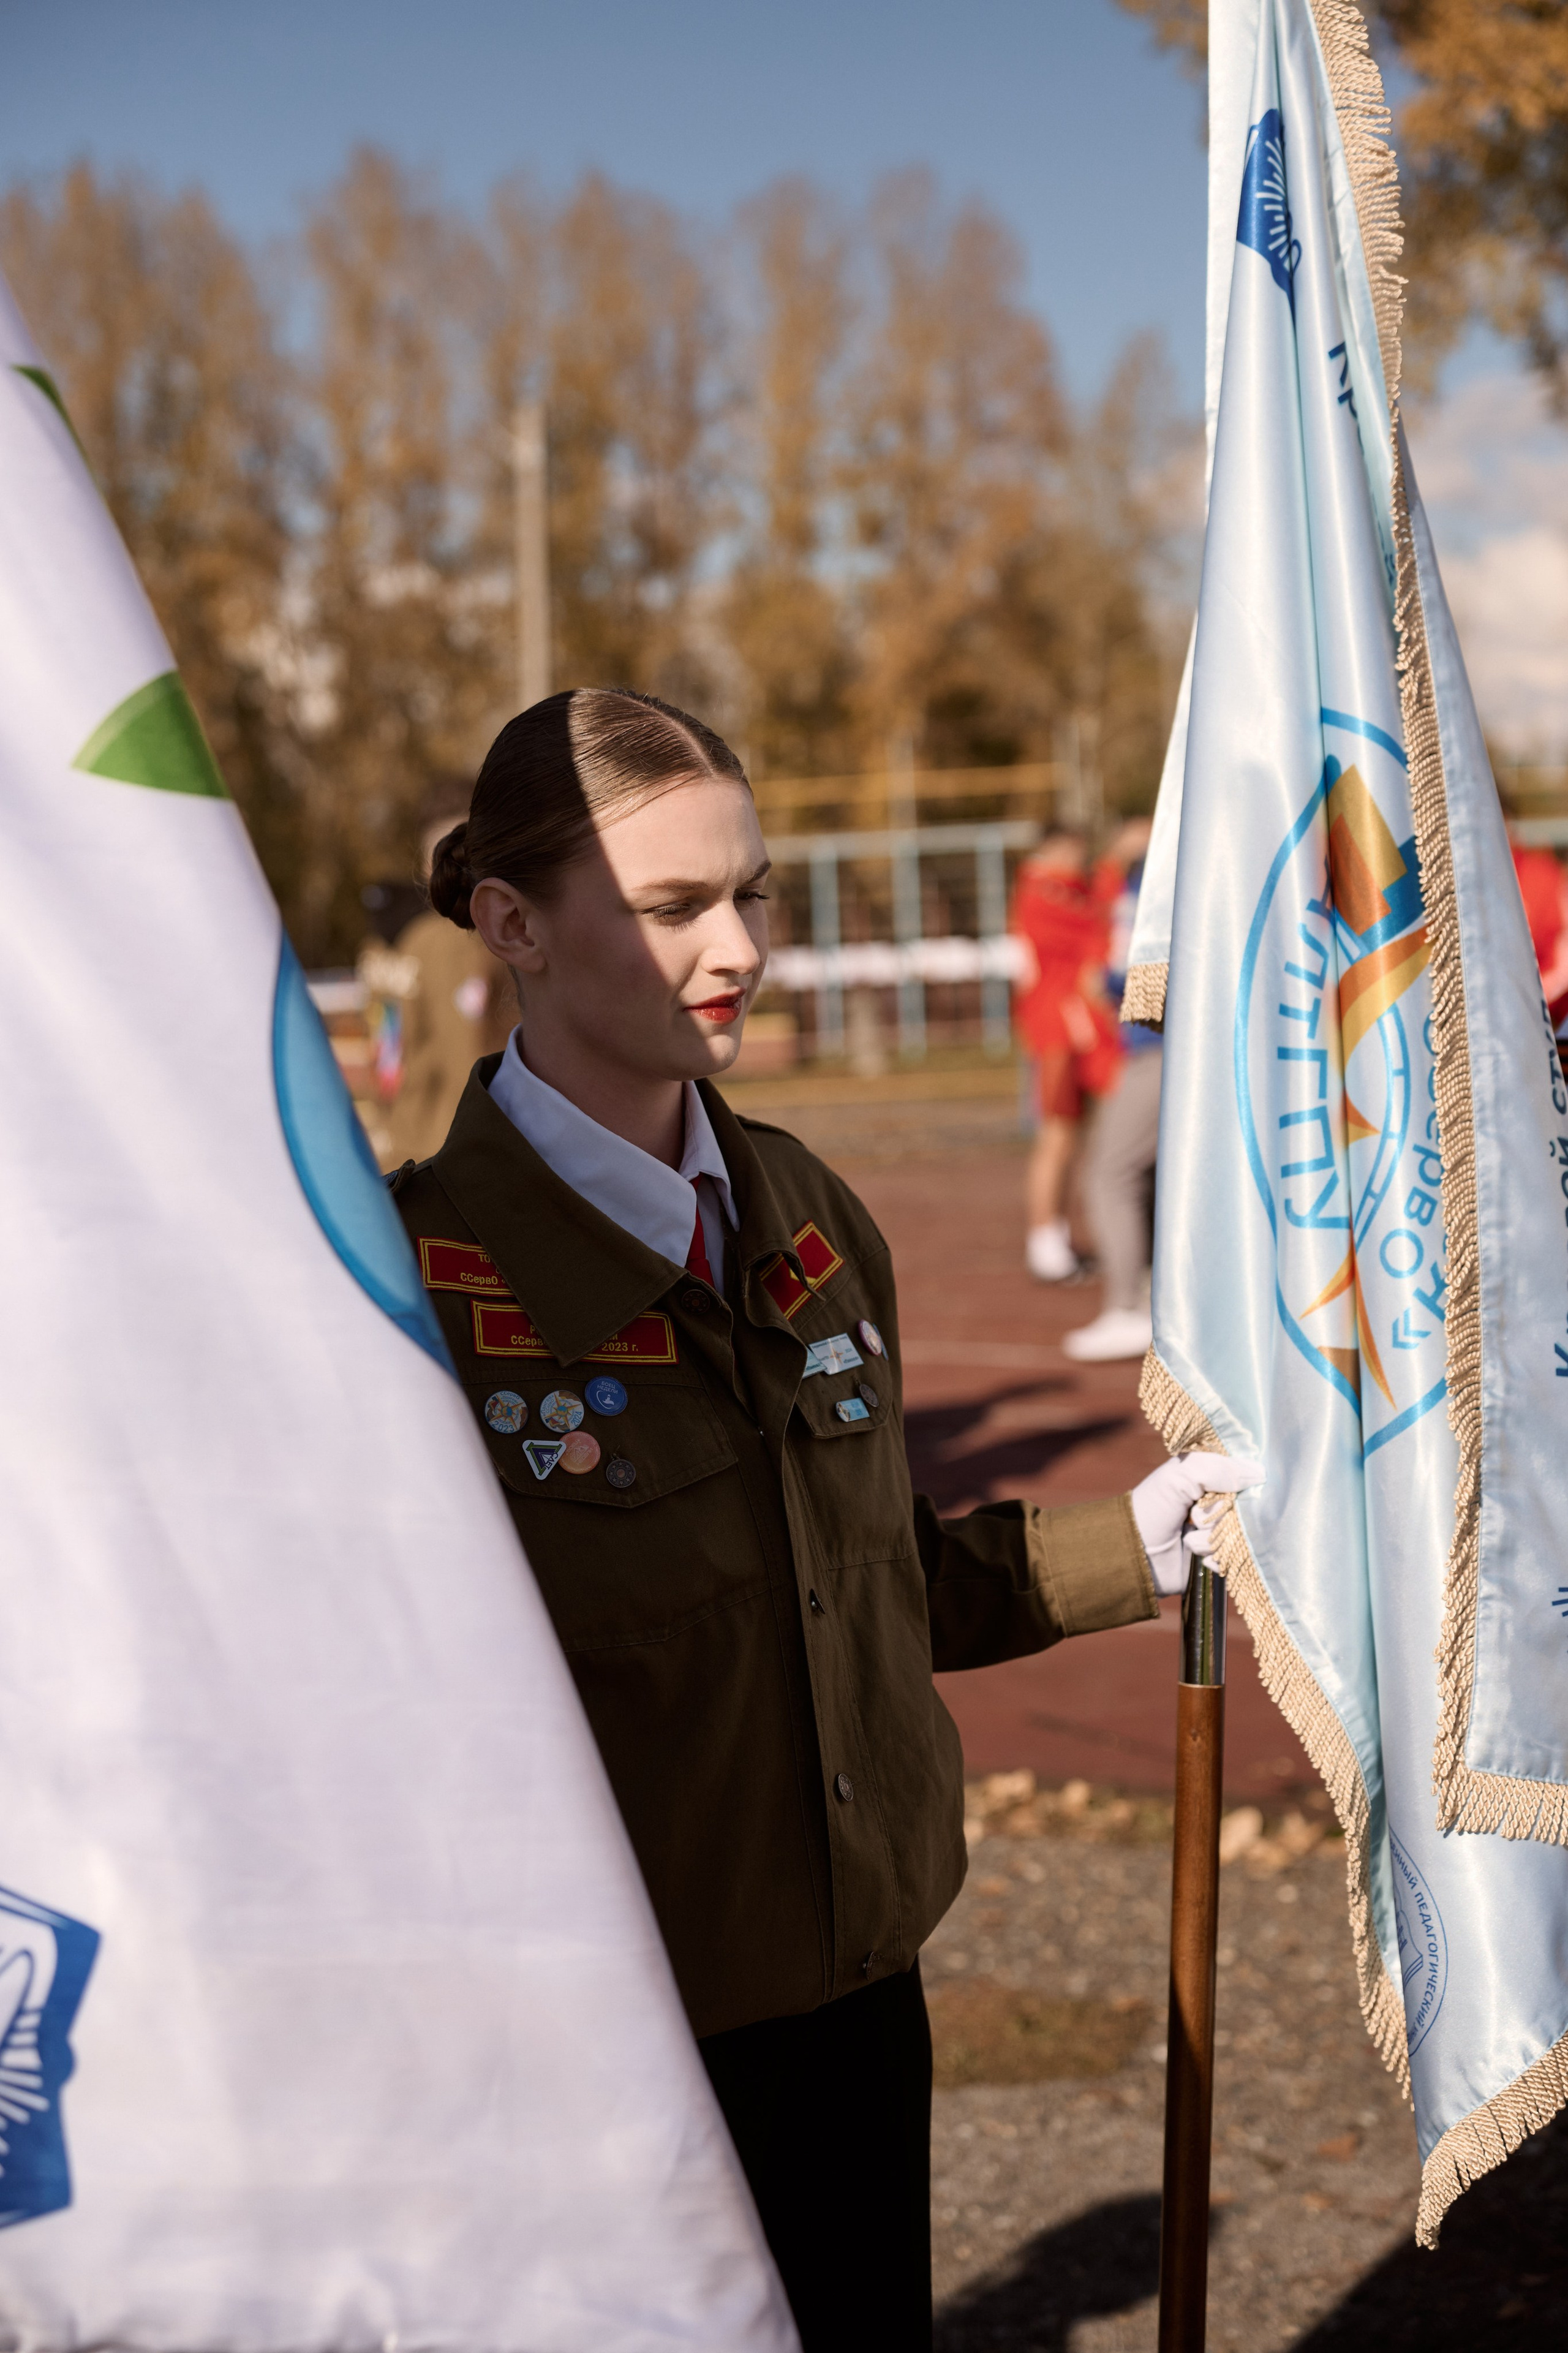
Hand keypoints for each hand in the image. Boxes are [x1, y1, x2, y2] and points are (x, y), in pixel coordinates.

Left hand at [1129, 1452, 1264, 1596]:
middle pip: (1245, 1509)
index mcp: (1208, 1478)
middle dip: (1220, 1515)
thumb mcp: (1178, 1475)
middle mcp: (1216, 1503)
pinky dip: (1216, 1558)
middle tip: (1195, 1517)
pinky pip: (1232, 1559)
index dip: (1239, 1485)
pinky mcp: (1215, 1558)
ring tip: (1189, 1537)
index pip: (1243, 1477)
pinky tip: (1197, 1556)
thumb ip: (1217, 1468)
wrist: (1133, 1554)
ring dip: (1213, 1539)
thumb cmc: (1153, 1508)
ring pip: (1239, 1535)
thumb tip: (1258, 1474)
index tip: (1226, 1492)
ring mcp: (1216, 1532)